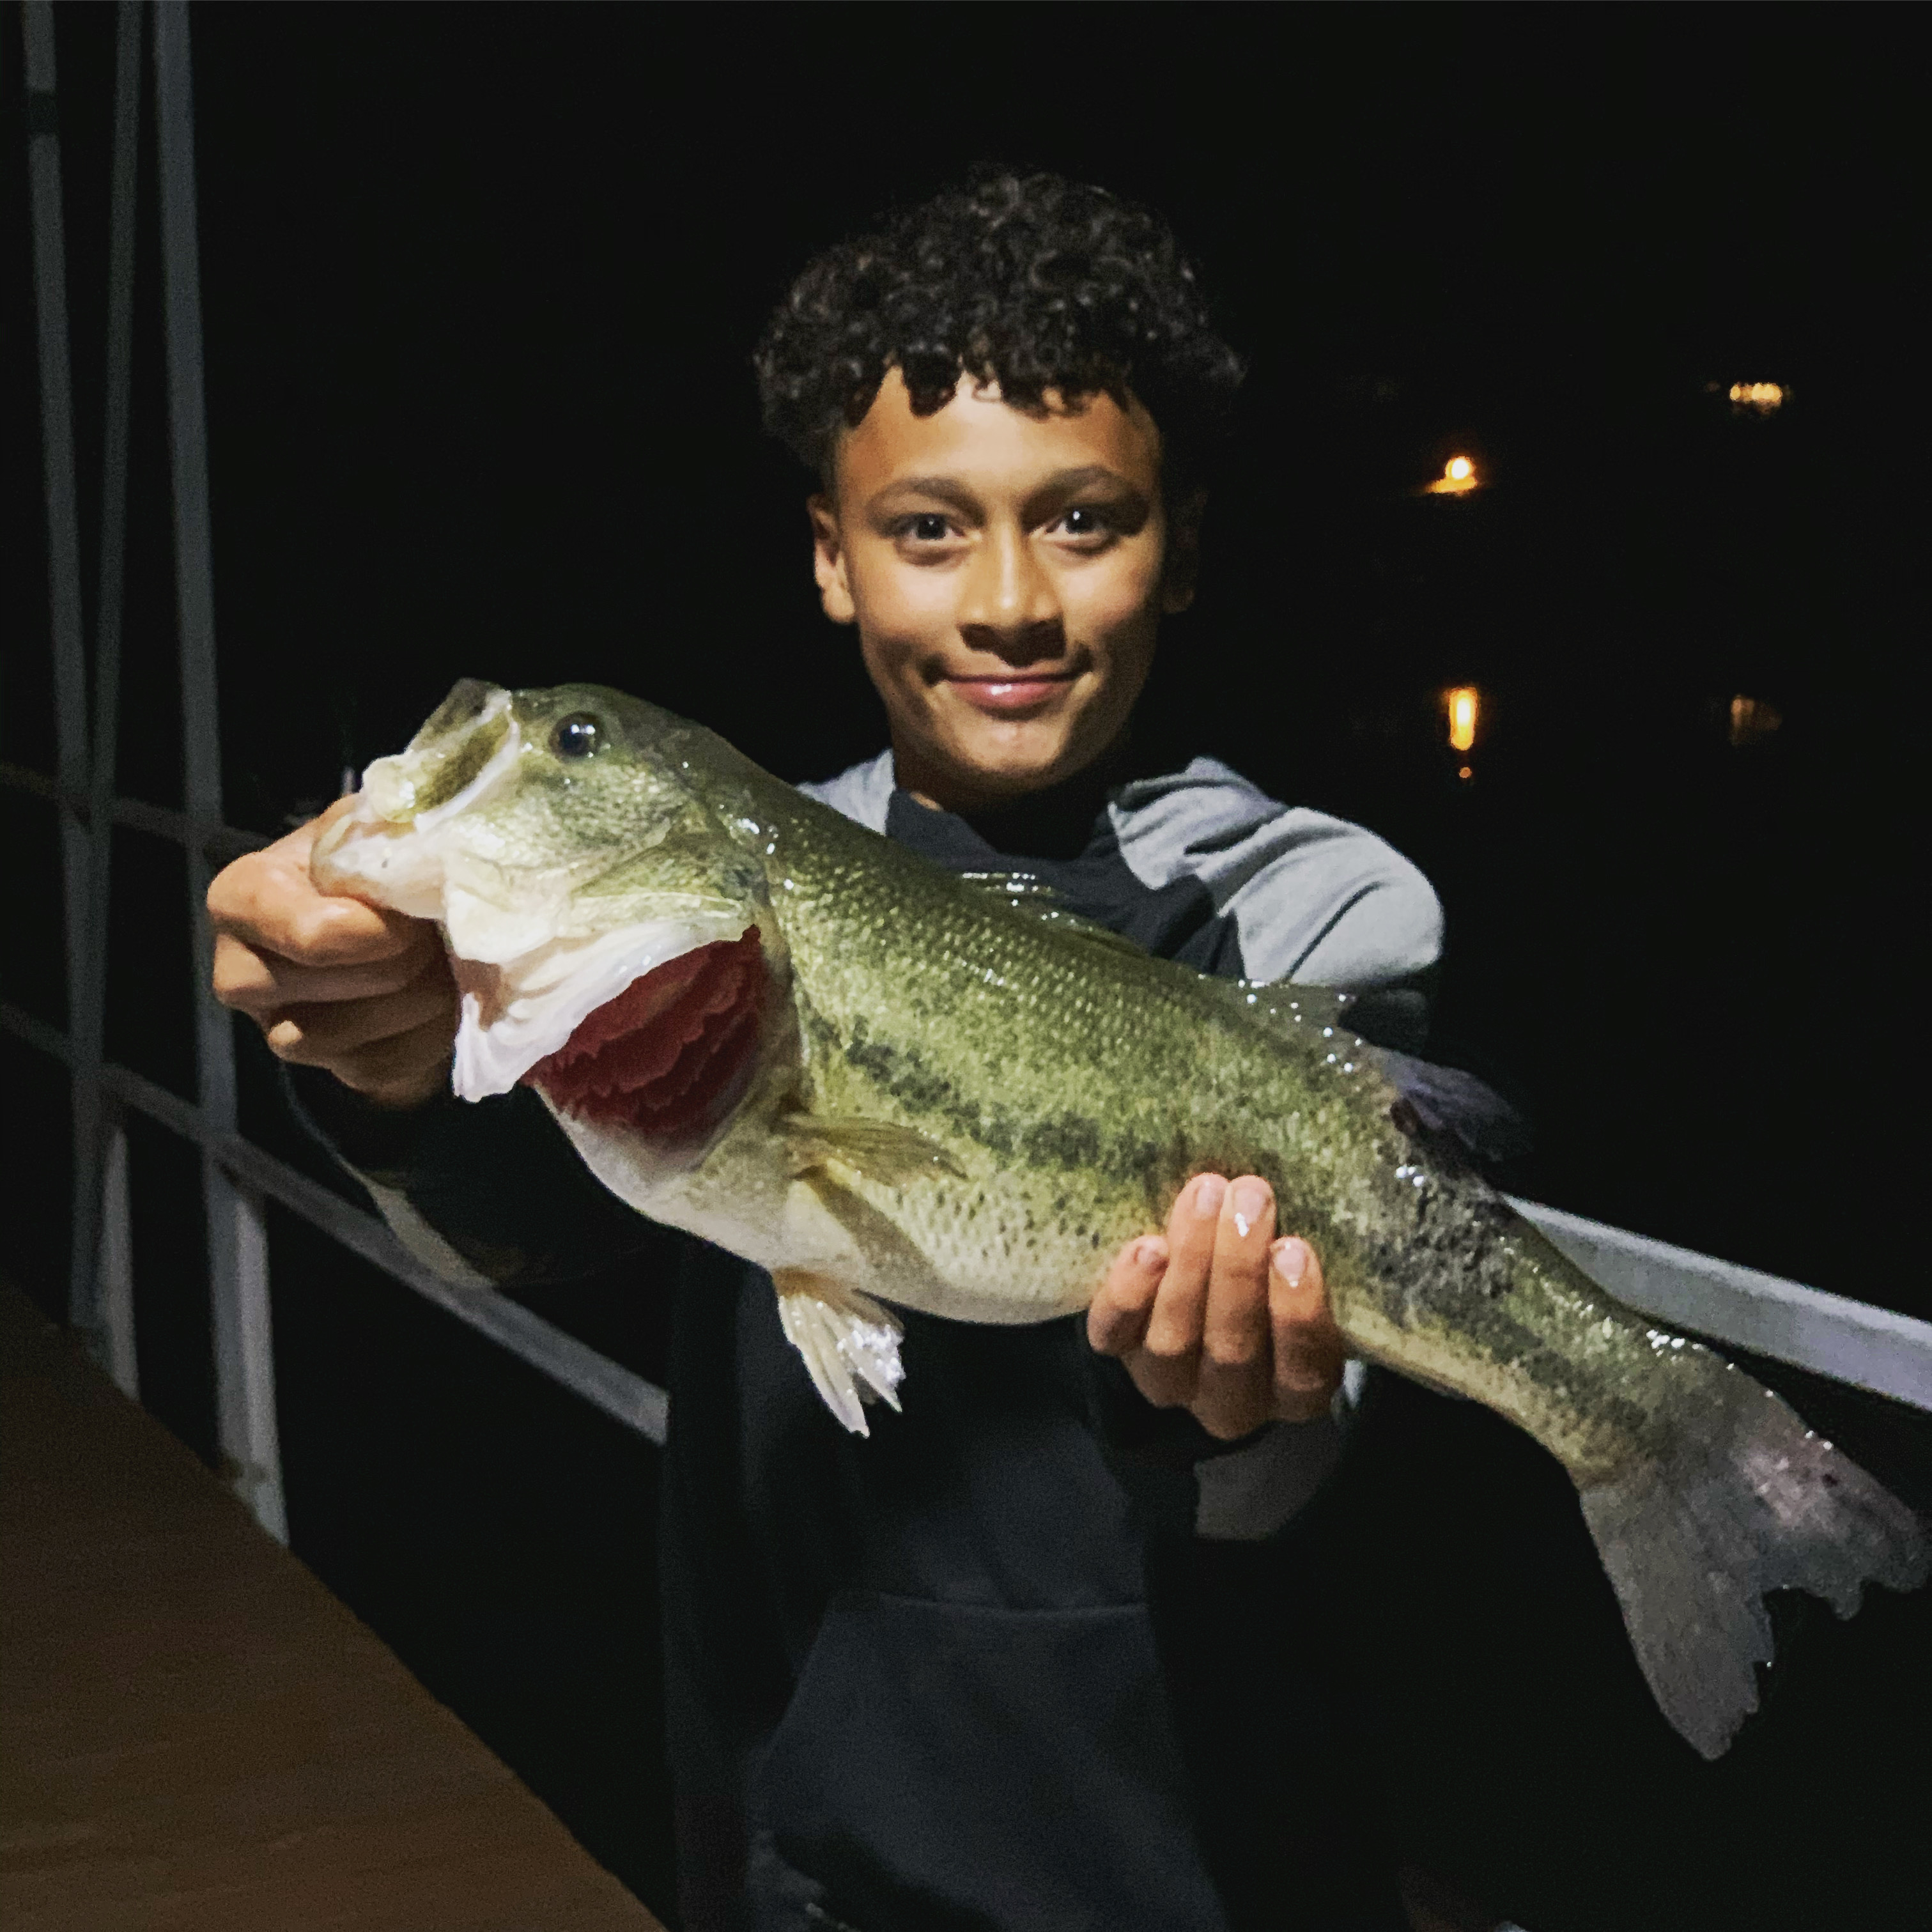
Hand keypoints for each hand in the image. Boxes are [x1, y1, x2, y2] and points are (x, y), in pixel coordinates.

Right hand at [208, 795, 458, 1109]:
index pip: (308, 934)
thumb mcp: (379, 827)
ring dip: (415, 1001)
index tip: (416, 916)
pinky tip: (442, 1004)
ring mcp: (277, 1028)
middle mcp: (240, 969)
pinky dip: (423, 1039)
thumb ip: (385, 832)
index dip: (376, 932)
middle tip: (435, 934)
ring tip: (442, 965)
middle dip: (402, 960)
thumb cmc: (383, 866)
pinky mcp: (327, 1067)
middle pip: (325, 987)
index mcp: (242, 897)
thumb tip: (424, 850)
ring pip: (340, 1038)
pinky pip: (374, 1069)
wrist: (408, 918)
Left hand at [1087, 1173, 1346, 1439]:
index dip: (1298, 1313)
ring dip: (1191, 1263)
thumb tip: (1346, 1183)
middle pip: (1233, 1350)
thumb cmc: (1275, 1266)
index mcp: (1297, 1390)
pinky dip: (1130, 1293)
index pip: (1305, 1369)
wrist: (1207, 1272)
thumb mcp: (1304, 1269)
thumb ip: (1310, 1251)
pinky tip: (1148, 1248)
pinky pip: (1115, 1335)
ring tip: (1203, 1196)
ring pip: (1175, 1341)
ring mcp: (1171, 1381)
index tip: (1295, 1249)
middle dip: (1239, 1269)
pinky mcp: (1119, 1352)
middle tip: (1248, 1197)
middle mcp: (1233, 1401)